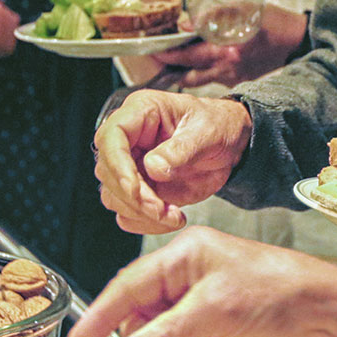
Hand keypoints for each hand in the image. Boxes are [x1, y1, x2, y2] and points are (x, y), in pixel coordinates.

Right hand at [69, 226, 336, 336]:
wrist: (329, 316)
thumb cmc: (281, 291)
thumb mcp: (216, 312)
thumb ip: (167, 335)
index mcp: (185, 253)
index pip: (128, 286)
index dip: (103, 316)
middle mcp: (193, 273)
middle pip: (151, 319)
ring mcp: (209, 300)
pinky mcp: (225, 323)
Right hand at [92, 90, 252, 233]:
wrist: (228, 145)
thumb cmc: (217, 126)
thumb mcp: (208, 132)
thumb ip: (181, 149)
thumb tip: (152, 168)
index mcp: (141, 112)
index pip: (110, 137)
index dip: (118, 165)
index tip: (136, 190)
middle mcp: (129, 139)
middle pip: (107, 171)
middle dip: (134, 197)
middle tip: (163, 210)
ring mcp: (130, 166)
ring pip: (113, 196)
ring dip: (140, 214)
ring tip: (174, 216)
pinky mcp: (139, 189)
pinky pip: (127, 213)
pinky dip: (145, 223)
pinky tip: (171, 219)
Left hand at [153, 5, 306, 88]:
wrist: (299, 44)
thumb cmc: (273, 22)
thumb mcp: (244, 9)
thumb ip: (213, 16)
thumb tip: (184, 24)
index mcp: (228, 49)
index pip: (189, 54)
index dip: (168, 53)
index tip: (152, 48)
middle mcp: (228, 68)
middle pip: (189, 72)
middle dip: (169, 65)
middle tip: (155, 57)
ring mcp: (234, 77)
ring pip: (199, 80)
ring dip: (183, 72)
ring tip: (170, 62)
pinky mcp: (239, 81)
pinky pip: (213, 79)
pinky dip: (202, 72)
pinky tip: (196, 62)